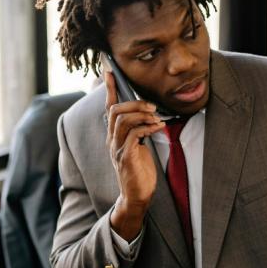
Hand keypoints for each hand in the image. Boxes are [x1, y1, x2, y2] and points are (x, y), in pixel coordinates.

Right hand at [105, 70, 165, 239]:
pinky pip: (133, 135)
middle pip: (115, 110)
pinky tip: (158, 127)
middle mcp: (111, 139)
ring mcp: (116, 148)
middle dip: (134, 103)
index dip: (110, 89)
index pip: (108, 107)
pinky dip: (147, 127)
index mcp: (114, 135)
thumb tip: (148, 114)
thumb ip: (139, 129)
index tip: (110, 72)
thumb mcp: (139, 145)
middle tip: (152, 106)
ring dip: (142, 114)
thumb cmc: (140, 170)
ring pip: (122, 120)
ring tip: (157, 117)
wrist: (137, 196)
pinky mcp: (125, 157)